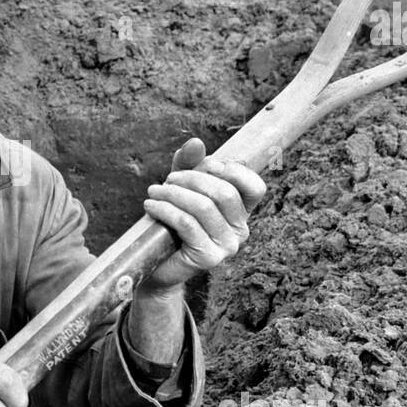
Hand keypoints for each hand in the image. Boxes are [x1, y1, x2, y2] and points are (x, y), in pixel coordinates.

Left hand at [141, 137, 266, 290]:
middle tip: (168, 180)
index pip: (255, 187)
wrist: (157, 264)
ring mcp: (227, 246)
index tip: (206, 164)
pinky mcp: (208, 258)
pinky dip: (165, 210)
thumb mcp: (182, 186)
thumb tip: (196, 143)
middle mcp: (241, 230)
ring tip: (153, 192)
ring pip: (203, 207)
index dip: (232, 170)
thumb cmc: (172, 222)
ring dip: (173, 194)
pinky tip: (151, 206)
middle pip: (224, 192)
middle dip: (192, 178)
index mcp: (242, 212)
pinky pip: (187, 224)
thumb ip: (190, 164)